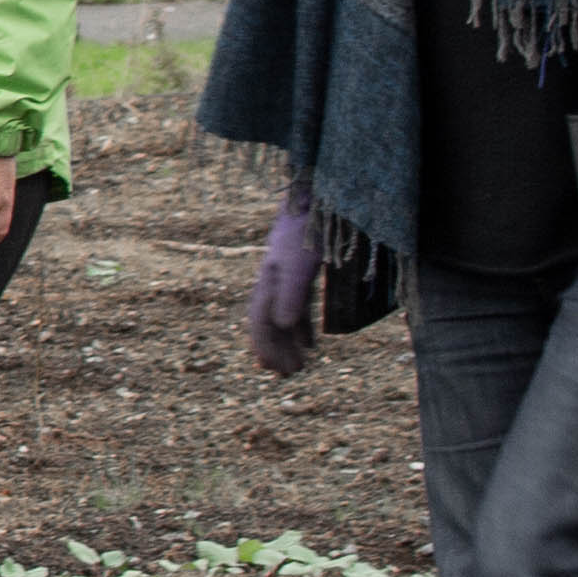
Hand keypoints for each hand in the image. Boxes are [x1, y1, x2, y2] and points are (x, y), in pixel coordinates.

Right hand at [247, 203, 318, 379]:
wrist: (318, 200)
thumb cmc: (308, 232)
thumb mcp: (300, 265)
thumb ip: (292, 294)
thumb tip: (282, 325)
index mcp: (268, 281)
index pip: (260, 320)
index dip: (263, 344)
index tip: (269, 368)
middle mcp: (274, 281)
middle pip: (270, 323)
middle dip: (276, 350)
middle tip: (288, 376)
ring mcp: (289, 278)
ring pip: (284, 318)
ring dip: (289, 343)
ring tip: (299, 366)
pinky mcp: (304, 273)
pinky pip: (300, 308)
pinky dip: (303, 328)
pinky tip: (312, 344)